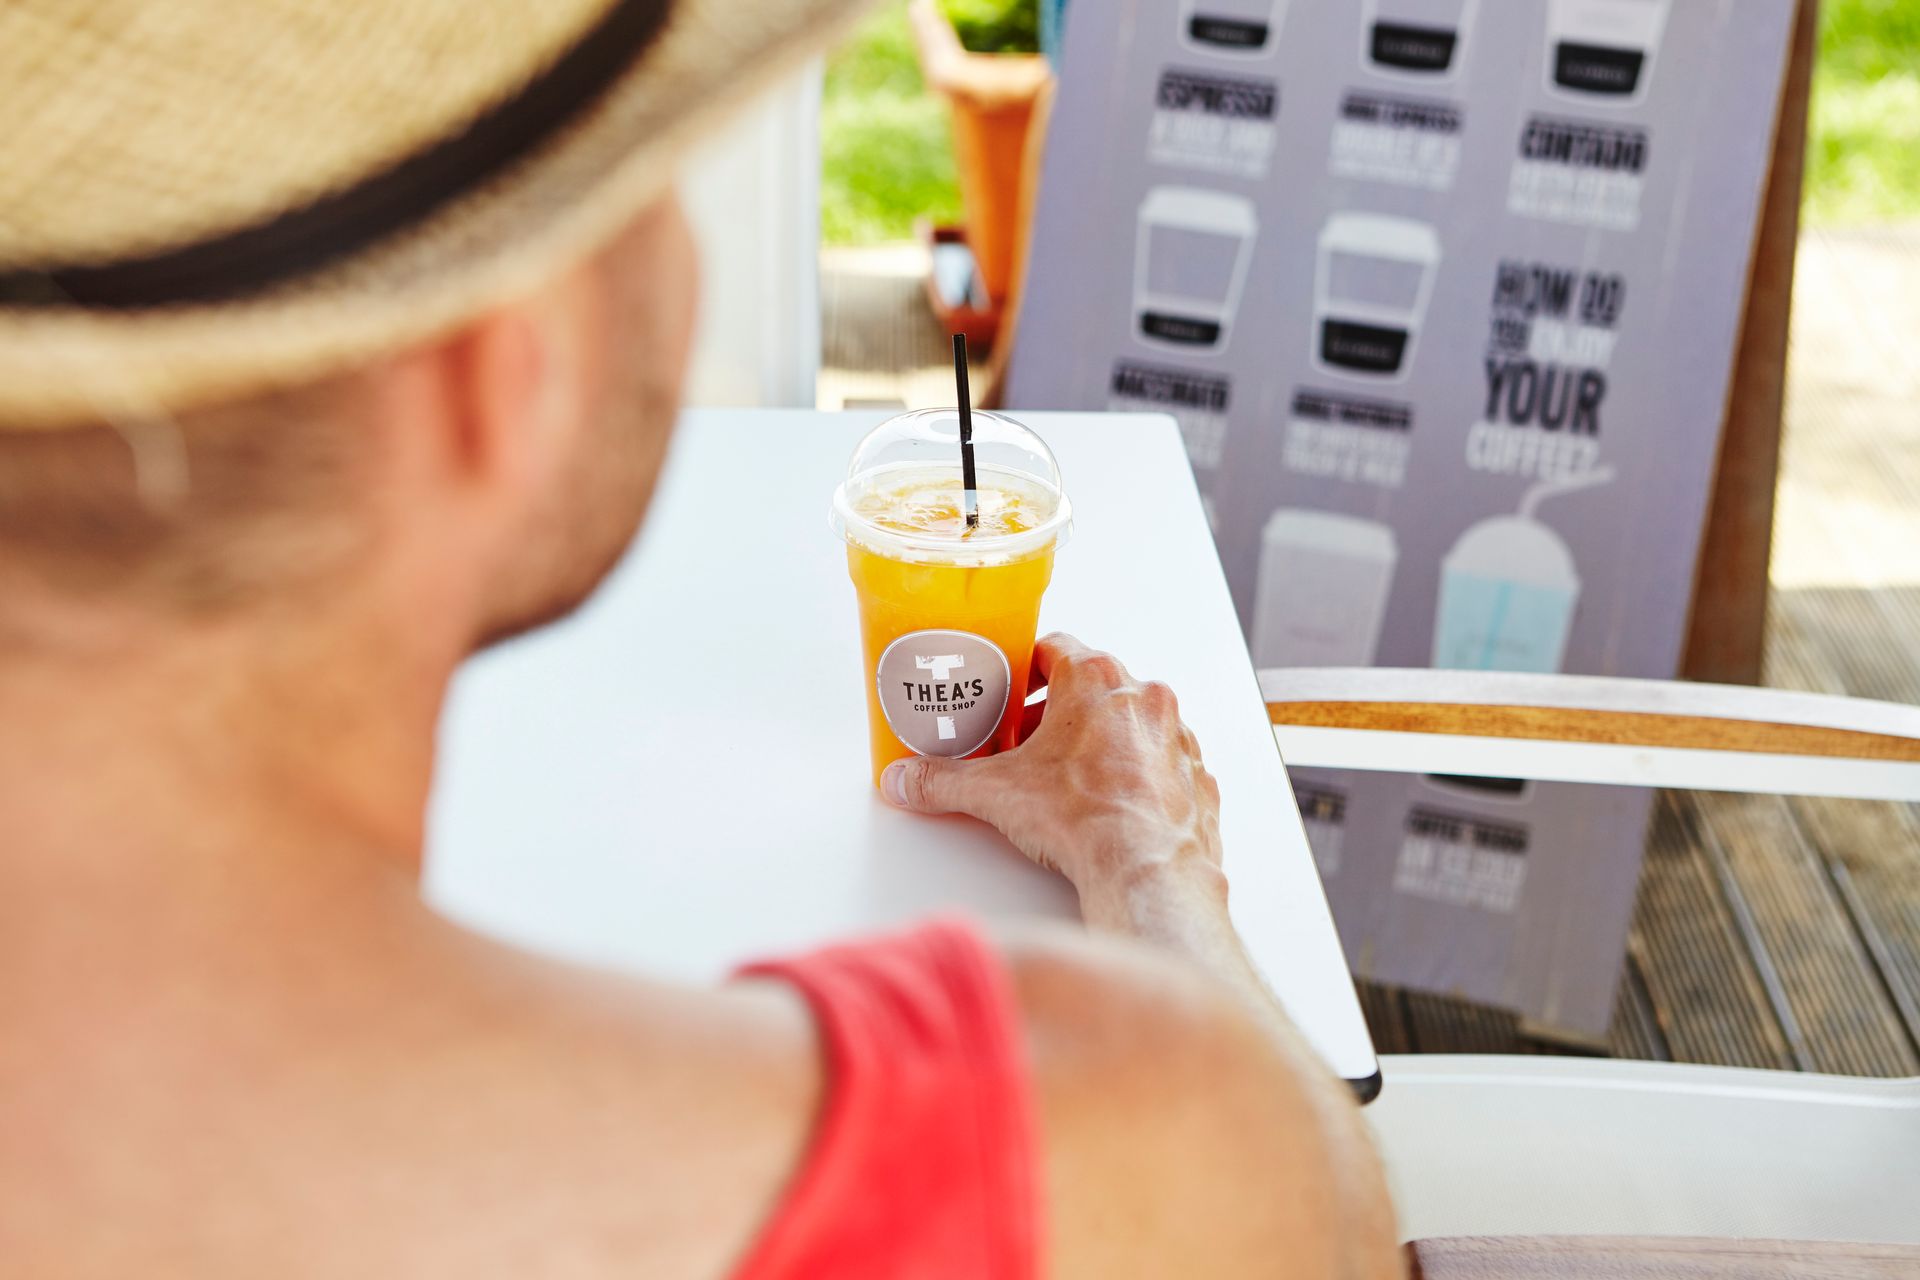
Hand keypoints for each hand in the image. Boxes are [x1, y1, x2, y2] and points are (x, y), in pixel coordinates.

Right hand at [882, 634, 1223, 922]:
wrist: (1145, 869)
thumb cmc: (1083, 817)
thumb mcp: (995, 794)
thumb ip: (942, 782)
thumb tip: (905, 781)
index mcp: (1095, 680)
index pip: (1054, 648)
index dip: (1024, 670)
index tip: (1008, 691)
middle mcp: (1143, 698)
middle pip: (1092, 684)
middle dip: (1057, 709)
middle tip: (1027, 741)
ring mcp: (1176, 737)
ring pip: (1131, 722)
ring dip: (1100, 738)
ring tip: (1066, 776)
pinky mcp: (1195, 776)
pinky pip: (1161, 761)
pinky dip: (1135, 773)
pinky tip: (1109, 803)